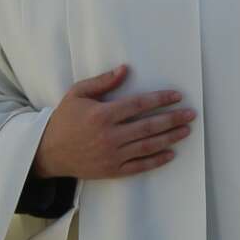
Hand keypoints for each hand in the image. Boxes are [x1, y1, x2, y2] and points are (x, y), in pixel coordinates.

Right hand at [34, 64, 196, 180]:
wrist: (48, 152)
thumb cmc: (64, 120)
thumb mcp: (77, 94)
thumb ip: (102, 82)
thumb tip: (125, 69)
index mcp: (102, 114)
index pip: (139, 105)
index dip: (160, 99)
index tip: (177, 96)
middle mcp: (109, 136)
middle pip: (149, 126)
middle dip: (173, 119)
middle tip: (191, 114)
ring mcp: (112, 155)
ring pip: (148, 146)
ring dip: (170, 138)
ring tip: (186, 131)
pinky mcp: (112, 170)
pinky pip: (140, 166)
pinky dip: (157, 160)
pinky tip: (171, 153)